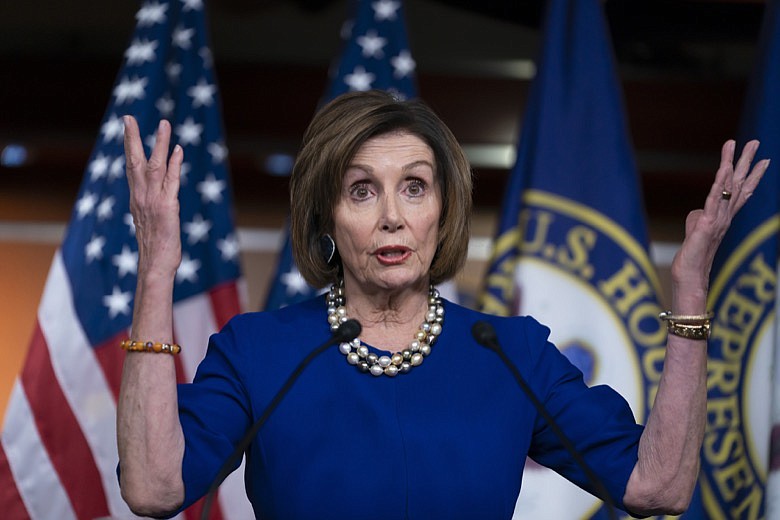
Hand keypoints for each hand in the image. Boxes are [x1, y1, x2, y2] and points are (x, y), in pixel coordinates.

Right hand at [123, 117, 182, 279]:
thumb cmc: (156, 250)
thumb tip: (155, 204)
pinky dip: (175, 164)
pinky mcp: (167, 207)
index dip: (129, 148)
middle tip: (128, 117)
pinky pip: (171, 181)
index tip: (127, 128)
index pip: (131, 168)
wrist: (155, 266)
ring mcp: (153, 201)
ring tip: (163, 124)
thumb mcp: (150, 224)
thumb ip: (151, 208)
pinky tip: (178, 150)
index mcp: (137, 199)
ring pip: (155, 166)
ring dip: (159, 143)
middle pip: (134, 161)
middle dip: (132, 138)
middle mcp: (141, 197)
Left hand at [671, 140, 769, 288]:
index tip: (764, 159)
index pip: (742, 192)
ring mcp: (719, 218)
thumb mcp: (696, 229)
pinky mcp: (707, 224)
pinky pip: (714, 200)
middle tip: (756, 142)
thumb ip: (700, 216)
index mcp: (725, 216)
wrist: (690, 274)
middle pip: (739, 183)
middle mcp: (726, 215)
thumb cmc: (693, 253)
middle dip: (748, 161)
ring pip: (727, 186)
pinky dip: (718, 184)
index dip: (753, 175)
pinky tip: (722, 169)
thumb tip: (700, 211)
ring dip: (732, 164)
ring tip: (737, 145)